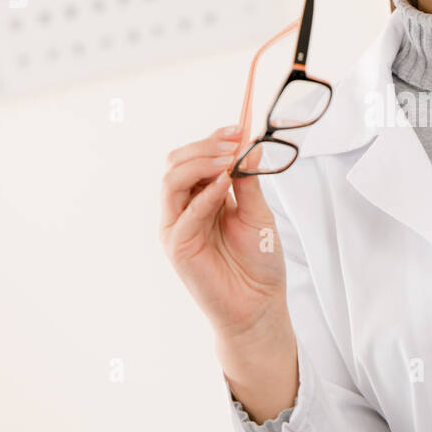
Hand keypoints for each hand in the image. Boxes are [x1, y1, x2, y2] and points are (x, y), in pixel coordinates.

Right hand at [159, 124, 288, 339]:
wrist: (260, 304)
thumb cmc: (259, 262)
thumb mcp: (258, 212)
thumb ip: (248, 181)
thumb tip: (249, 146)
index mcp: (202, 196)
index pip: (195, 158)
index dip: (213, 139)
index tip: (238, 126)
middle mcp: (184, 208)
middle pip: (177, 163)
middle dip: (204, 146)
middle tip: (233, 140)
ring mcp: (177, 227)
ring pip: (171, 181)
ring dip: (200, 163)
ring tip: (228, 159)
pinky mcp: (177, 247)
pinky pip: (183, 214)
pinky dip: (203, 195)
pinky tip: (223, 185)